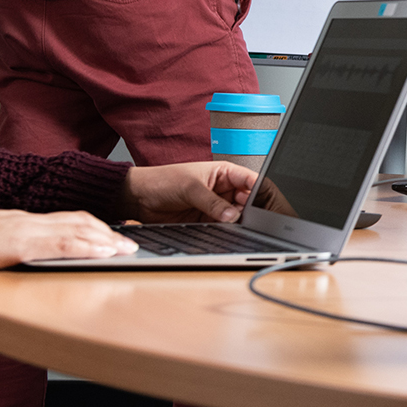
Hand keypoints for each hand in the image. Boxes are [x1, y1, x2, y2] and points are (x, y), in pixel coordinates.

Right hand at [0, 209, 136, 269]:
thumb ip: (8, 240)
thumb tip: (21, 248)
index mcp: (22, 220)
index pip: (67, 218)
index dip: (94, 225)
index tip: (115, 233)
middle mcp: (29, 220)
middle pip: (79, 222)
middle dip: (108, 232)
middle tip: (131, 242)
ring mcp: (25, 230)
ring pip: (76, 230)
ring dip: (106, 240)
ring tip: (127, 249)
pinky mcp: (19, 244)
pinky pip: (60, 244)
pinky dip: (86, 247)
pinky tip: (103, 253)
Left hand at [119, 161, 256, 222]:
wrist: (138, 198)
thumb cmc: (162, 180)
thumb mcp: (191, 188)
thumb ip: (213, 203)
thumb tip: (233, 215)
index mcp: (224, 173)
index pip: (251, 181)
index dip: (262, 191)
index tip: (268, 203)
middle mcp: (223, 190)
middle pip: (247, 201)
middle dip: (251, 211)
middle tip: (252, 220)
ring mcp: (215, 207)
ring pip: (236, 217)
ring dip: (237, 223)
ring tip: (236, 227)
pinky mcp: (206, 221)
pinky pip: (222, 228)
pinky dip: (225, 232)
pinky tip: (225, 233)